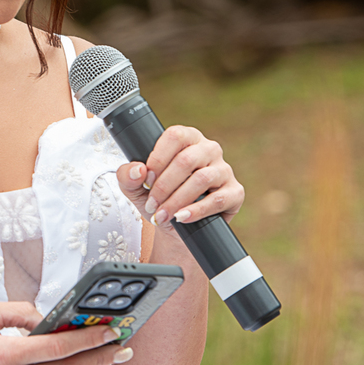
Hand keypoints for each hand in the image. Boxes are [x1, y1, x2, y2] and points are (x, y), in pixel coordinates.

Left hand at [116, 125, 243, 227]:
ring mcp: (224, 170)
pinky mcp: (235, 192)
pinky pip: (218, 199)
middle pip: (186, 160)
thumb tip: (138, 170)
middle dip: (164, 186)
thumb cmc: (158, 199)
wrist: (176, 227)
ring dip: (177, 200)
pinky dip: (196, 210)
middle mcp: (208, 149)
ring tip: (162, 215)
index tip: (146, 180)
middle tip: (152, 204)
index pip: (174, 136)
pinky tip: (181, 217)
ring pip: (202, 179)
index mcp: (186, 138)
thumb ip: (128, 176)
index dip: (158, 158)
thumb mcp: (136, 187)